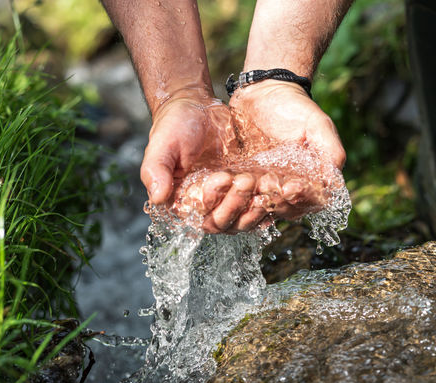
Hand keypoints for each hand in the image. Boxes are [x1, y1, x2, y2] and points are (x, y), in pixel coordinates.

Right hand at [141, 92, 263, 232]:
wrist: (196, 107)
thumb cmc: (174, 126)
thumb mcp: (161, 145)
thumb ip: (156, 171)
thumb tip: (158, 198)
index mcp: (182, 203)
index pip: (200, 216)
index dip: (213, 202)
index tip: (221, 178)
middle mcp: (206, 207)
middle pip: (225, 222)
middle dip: (237, 204)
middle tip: (246, 179)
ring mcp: (227, 200)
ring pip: (244, 217)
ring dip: (256, 207)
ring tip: (266, 186)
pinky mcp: (246, 190)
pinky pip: (259, 202)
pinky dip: (270, 199)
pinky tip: (280, 189)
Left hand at [228, 79, 346, 219]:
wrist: (261, 93)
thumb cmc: (294, 107)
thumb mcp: (317, 124)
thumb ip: (331, 152)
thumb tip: (334, 185)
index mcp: (312, 179)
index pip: (312, 200)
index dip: (301, 198)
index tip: (290, 188)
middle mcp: (289, 188)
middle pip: (286, 208)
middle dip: (275, 201)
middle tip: (264, 187)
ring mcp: (265, 187)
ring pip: (263, 205)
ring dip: (254, 201)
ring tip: (247, 188)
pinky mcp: (244, 182)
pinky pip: (240, 195)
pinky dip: (235, 195)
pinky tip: (229, 186)